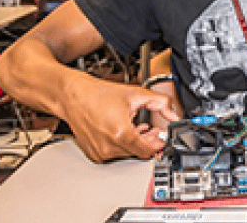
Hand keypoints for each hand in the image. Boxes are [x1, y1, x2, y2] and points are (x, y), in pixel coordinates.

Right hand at [61, 77, 178, 161]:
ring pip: (127, 154)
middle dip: (148, 141)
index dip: (158, 143)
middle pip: (139, 152)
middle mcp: (109, 146)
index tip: (161, 137)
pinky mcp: (94, 154)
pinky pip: (114, 154)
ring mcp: (100, 152)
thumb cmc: (98, 94)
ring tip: (135, 127)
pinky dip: (121, 145)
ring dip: (134, 143)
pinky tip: (121, 132)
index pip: (149, 150)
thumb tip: (173, 114)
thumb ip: (160, 103)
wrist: (73, 96)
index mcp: (121, 133)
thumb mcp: (135, 94)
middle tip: (151, 130)